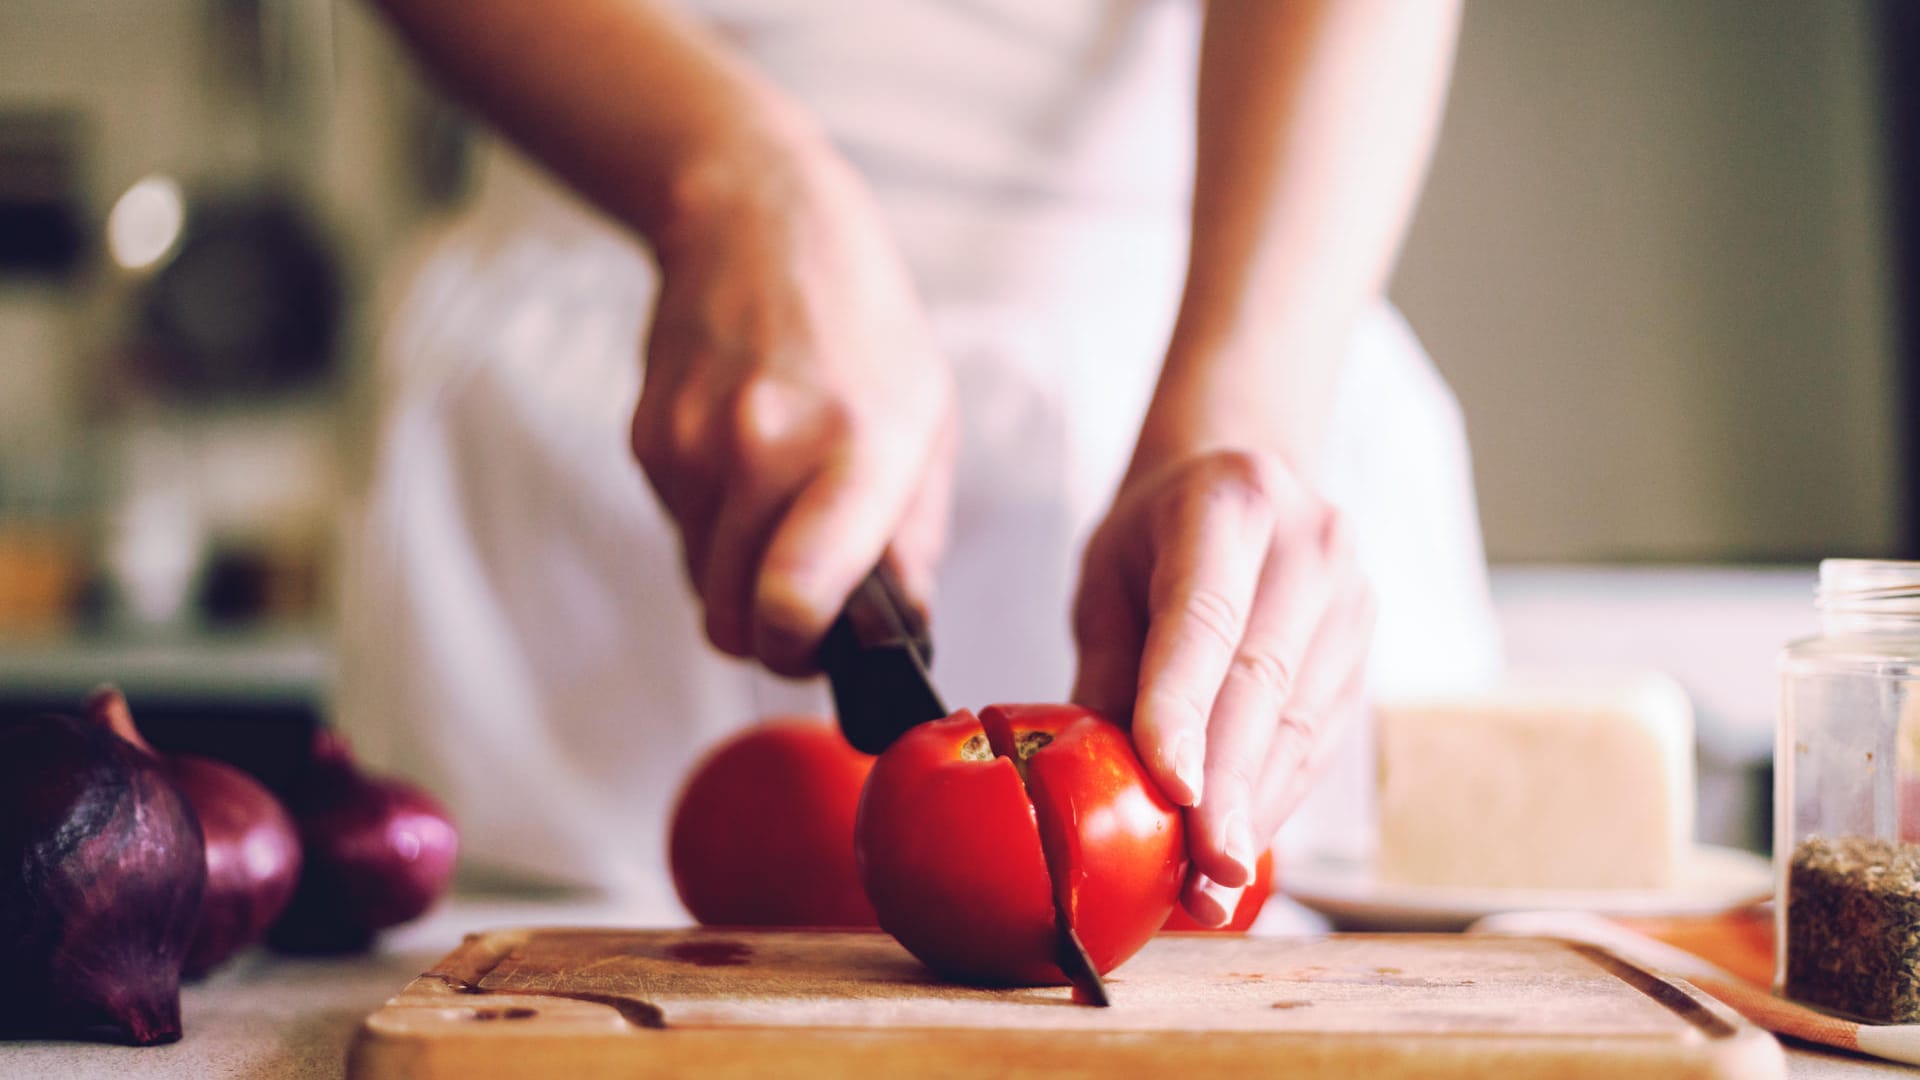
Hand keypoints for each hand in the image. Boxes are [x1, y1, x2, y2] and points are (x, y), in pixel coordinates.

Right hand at [631, 145, 953, 674]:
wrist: (754, 220)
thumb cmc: (860, 324)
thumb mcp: (927, 419)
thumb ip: (914, 538)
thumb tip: (903, 632)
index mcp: (853, 449)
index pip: (793, 600)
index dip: (799, 650)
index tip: (820, 643)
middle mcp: (762, 449)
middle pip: (732, 620)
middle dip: (769, 634)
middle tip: (807, 603)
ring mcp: (693, 445)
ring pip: (699, 583)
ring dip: (738, 574)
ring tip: (781, 504)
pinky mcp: (647, 440)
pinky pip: (677, 531)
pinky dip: (710, 525)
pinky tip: (743, 462)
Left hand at [1071, 449, 1374, 925]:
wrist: (1246, 474)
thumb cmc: (1157, 533)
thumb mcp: (1106, 576)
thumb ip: (1105, 669)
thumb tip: (1089, 783)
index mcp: (1230, 502)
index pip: (1207, 618)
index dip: (1187, 708)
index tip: (1173, 790)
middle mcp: (1311, 545)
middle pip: (1265, 683)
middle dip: (1230, 790)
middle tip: (1200, 874)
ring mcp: (1352, 599)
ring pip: (1301, 726)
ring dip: (1255, 814)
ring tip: (1209, 888)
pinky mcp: (1365, 651)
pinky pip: (1320, 742)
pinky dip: (1275, 802)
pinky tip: (1238, 851)